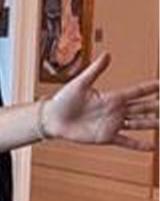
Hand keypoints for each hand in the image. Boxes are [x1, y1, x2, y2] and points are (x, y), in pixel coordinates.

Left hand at [42, 54, 158, 149]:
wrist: (51, 120)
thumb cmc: (63, 100)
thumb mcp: (80, 84)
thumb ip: (95, 70)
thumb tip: (108, 54)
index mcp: (113, 97)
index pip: (138, 91)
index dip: (152, 88)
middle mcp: (117, 110)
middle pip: (144, 108)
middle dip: (159, 106)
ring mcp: (113, 124)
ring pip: (140, 124)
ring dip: (154, 124)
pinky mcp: (106, 137)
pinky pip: (126, 141)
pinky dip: (139, 144)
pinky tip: (152, 146)